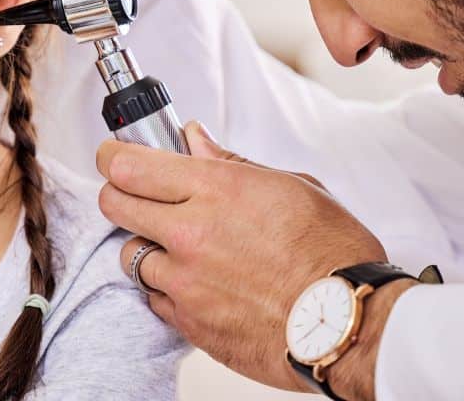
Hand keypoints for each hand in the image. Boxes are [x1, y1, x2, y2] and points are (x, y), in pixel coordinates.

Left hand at [97, 122, 407, 400]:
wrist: (349, 324)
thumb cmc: (333, 254)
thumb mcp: (291, 186)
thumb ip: (231, 162)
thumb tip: (194, 139)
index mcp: (216, 189)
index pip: (129, 164)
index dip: (113, 156)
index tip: (113, 155)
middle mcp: (191, 233)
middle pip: (114, 203)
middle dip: (119, 193)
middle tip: (134, 193)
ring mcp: (185, 281)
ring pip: (129, 253)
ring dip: (145, 245)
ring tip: (179, 245)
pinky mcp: (189, 323)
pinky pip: (153, 297)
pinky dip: (165, 287)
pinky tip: (196, 281)